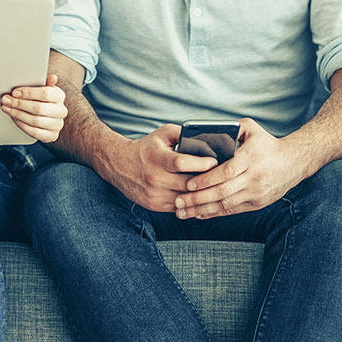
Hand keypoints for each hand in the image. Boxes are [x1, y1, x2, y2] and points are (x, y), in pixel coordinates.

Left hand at [2, 74, 67, 142]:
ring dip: (18, 114)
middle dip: (19, 104)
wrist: (48, 117)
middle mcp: (61, 111)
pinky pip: (34, 132)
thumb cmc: (42, 100)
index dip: (29, 93)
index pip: (46, 94)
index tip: (14, 92)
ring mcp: (57, 125)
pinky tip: (14, 118)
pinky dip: (22, 125)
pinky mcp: (51, 136)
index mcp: (59, 96)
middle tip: (6, 100)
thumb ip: (44, 82)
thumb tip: (52, 77)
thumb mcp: (43, 88)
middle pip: (39, 108)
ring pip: (35, 120)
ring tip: (7, 108)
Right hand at [99, 123, 216, 211]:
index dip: (201, 163)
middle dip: (207, 181)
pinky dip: (191, 204)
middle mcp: (154, 178)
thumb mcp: (162, 134)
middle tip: (222, 177)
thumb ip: (182, 134)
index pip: (182, 163)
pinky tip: (201, 198)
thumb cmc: (146, 148)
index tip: (214, 161)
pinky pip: (179, 208)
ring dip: (201, 195)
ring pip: (185, 199)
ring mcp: (154, 194)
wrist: (119, 165)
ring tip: (214, 188)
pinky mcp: (154, 205)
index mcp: (156, 158)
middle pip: (187, 184)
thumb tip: (206, 139)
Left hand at [174, 119, 307, 218]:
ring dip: (202, 210)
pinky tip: (198, 214)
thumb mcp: (251, 129)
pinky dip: (214, 213)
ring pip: (225, 204)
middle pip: (222, 191)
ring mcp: (256, 192)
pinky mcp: (257, 203)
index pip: (226, 172)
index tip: (188, 184)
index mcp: (251, 157)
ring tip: (182, 212)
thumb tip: (207, 132)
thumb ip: (231, 128)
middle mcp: (255, 177)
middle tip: (178, 202)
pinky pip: (232, 211)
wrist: (293, 162)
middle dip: (198, 199)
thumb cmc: (266, 143)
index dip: (206, 179)